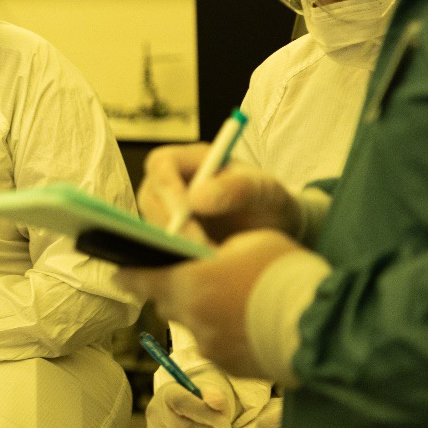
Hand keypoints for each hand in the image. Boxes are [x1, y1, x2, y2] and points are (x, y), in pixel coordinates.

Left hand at [117, 230, 309, 377]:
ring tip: (231, 300)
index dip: (129, 275)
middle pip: (168, 303)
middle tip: (190, 279)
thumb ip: (218, 249)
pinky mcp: (231, 367)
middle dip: (174, 290)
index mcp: (189, 284)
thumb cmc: (287, 277)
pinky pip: (216, 345)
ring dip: (203, 312)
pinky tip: (248, 323)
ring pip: (194, 325)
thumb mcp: (251, 243)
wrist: (325, 330)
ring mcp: (211, 347)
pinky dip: (224, 333)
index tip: (118, 272)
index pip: (143, 279)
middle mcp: (193, 319)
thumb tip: (206, 256)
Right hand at [139, 144, 301, 242]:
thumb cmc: (269, 202)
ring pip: (152, 224)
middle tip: (196, 243)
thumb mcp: (264, 190)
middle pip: (150, 197)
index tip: (185, 210)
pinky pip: (160, 245)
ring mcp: (167, 211)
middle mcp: (172, 184)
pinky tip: (201, 266)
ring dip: (173, 242)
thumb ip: (237, 188)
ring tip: (207, 257)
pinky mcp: (170, 237)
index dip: (167, 185)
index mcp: (191, 160)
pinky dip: (176, 256)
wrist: (276, 232)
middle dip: (169, 221)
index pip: (162, 164)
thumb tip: (195, 199)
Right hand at [146, 369, 238, 427]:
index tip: (225, 425)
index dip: (205, 414)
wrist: (180, 410)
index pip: (182, 402)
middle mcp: (155, 410)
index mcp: (167, 392)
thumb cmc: (197, 401)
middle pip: (182, 427)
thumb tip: (218, 402)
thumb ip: (214, 395)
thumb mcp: (207, 393)